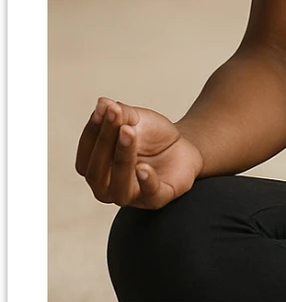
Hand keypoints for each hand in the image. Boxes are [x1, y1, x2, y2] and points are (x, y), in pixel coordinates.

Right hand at [75, 97, 204, 210]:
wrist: (183, 147)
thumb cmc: (152, 135)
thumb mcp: (137, 120)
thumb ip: (121, 113)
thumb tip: (103, 102)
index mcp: (96, 168)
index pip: (86, 153)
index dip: (92, 131)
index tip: (103, 109)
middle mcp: (107, 187)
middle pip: (97, 170)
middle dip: (105, 141)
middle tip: (116, 116)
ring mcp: (131, 196)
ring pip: (119, 186)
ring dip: (122, 158)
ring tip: (129, 133)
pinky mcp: (156, 199)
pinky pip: (150, 195)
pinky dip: (147, 181)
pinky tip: (144, 167)